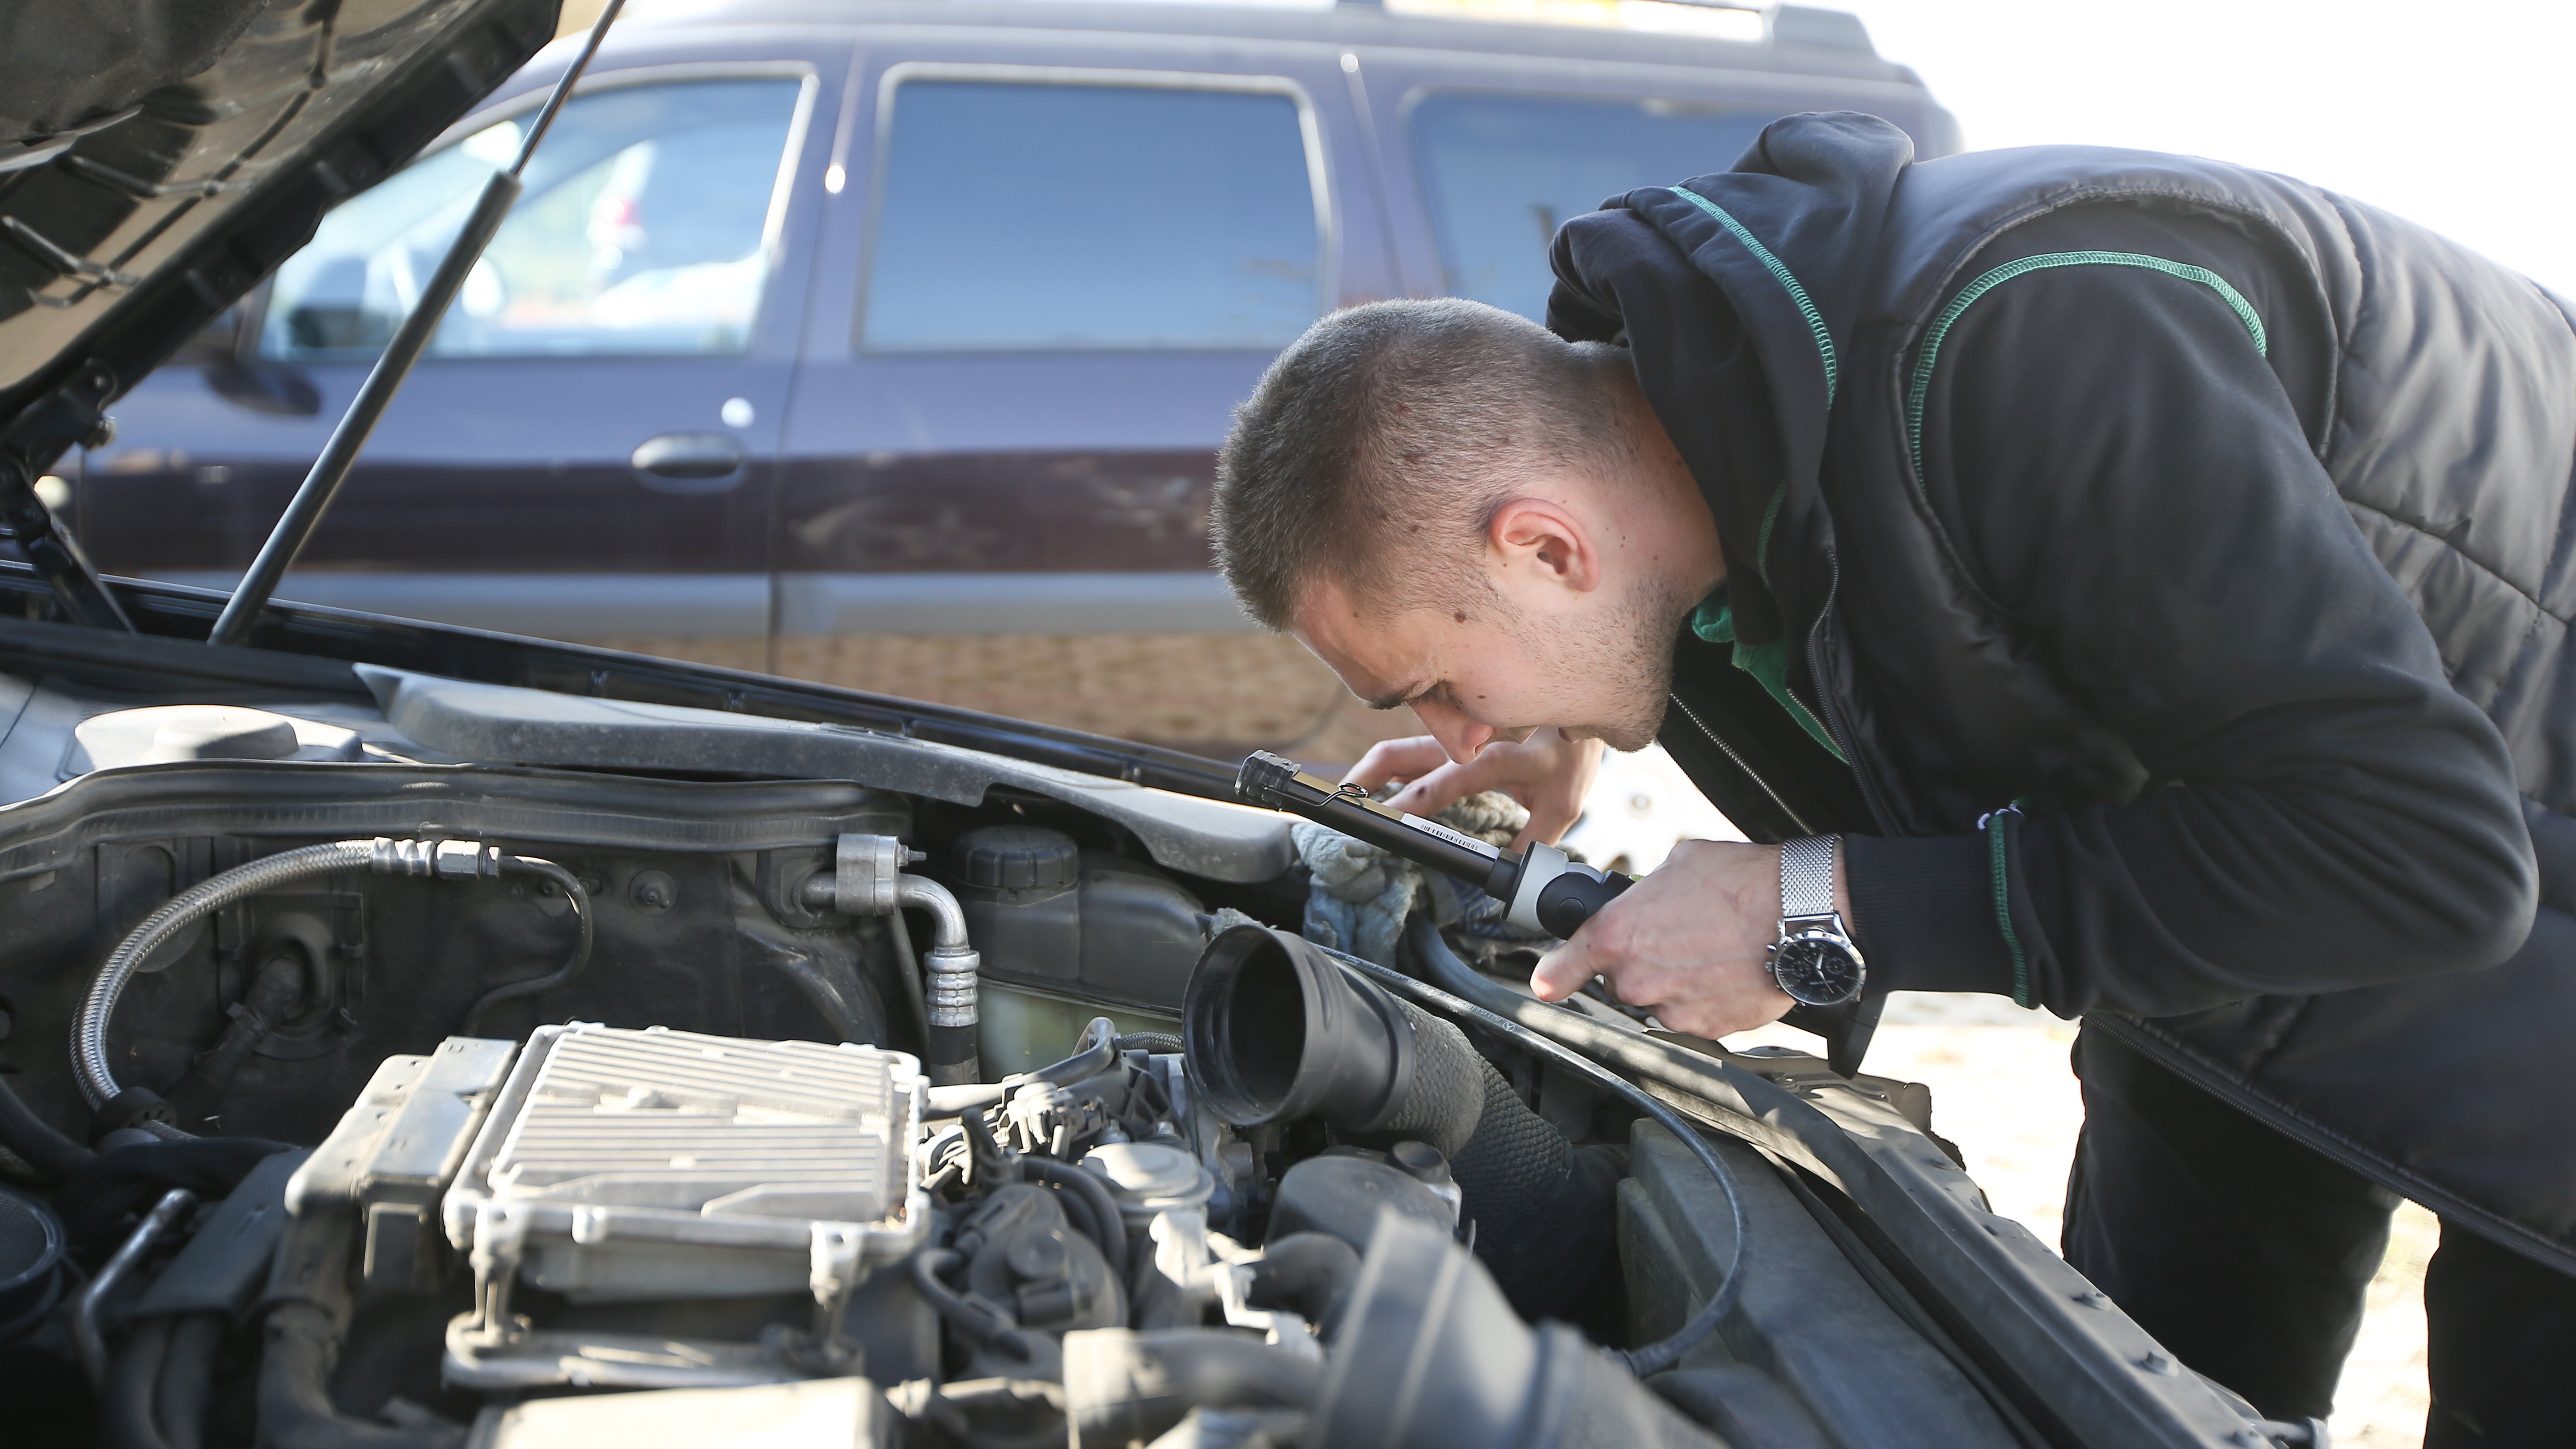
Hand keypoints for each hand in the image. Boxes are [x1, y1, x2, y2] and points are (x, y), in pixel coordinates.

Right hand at [1341, 729, 1605, 849]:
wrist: (1580, 707)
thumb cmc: (1570, 757)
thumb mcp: (1562, 804)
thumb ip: (1534, 841)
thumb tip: (1508, 881)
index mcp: (1508, 756)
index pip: (1456, 775)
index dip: (1420, 797)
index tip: (1392, 819)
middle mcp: (1476, 737)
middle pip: (1413, 750)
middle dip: (1374, 774)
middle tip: (1346, 802)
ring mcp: (1459, 731)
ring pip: (1406, 746)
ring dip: (1374, 769)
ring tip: (1347, 795)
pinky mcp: (1451, 732)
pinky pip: (1413, 748)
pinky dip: (1388, 767)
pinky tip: (1370, 785)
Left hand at [1528, 839, 1848, 1038]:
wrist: (1798, 915)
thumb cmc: (1743, 883)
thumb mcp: (1676, 867)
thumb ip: (1644, 895)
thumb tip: (1643, 902)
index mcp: (1618, 935)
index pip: (1565, 965)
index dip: (1555, 974)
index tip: (1547, 984)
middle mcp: (1638, 979)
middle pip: (1621, 981)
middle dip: (1641, 962)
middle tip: (1677, 937)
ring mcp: (1673, 1008)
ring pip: (1659, 1000)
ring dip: (1675, 981)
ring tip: (1710, 951)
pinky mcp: (1708, 1028)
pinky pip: (1694, 1015)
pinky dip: (1706, 998)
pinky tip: (1727, 970)